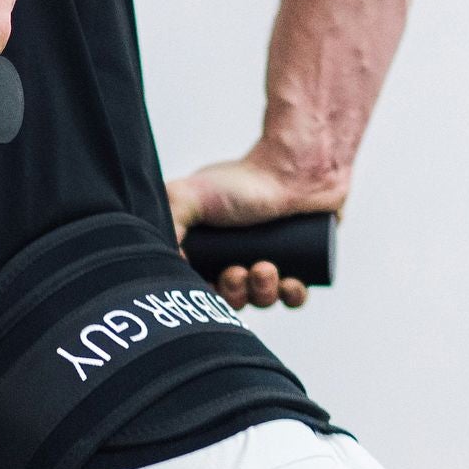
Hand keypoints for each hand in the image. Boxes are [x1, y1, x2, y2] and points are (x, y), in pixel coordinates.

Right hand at [165, 147, 340, 308]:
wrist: (293, 168)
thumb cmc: (242, 180)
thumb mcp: (187, 197)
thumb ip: (168, 225)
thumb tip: (171, 264)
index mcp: (209, 252)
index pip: (201, 287)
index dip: (204, 293)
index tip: (210, 282)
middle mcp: (237, 261)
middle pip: (232, 299)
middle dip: (234, 293)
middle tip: (238, 272)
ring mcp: (269, 265)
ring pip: (262, 300)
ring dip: (262, 293)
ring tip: (266, 268)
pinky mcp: (300, 267)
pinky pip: (294, 297)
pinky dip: (291, 296)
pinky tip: (290, 283)